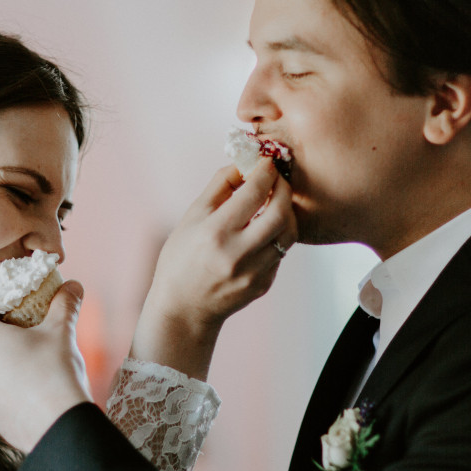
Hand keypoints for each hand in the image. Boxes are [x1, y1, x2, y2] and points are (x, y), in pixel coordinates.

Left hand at [0, 280, 91, 451]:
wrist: (56, 425)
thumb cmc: (54, 374)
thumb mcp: (61, 331)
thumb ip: (64, 303)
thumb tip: (74, 285)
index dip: (4, 312)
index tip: (23, 317)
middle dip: (0, 335)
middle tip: (29, 338)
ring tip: (29, 363)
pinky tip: (24, 384)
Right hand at [130, 157, 295, 378]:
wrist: (183, 308)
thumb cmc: (181, 258)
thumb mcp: (192, 217)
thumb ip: (219, 186)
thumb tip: (244, 163)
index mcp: (215, 233)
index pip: (255, 192)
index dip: (266, 171)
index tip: (267, 162)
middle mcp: (237, 254)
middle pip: (281, 211)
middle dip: (284, 188)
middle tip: (277, 179)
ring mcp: (254, 273)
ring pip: (288, 232)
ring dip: (286, 211)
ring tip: (274, 202)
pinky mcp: (264, 284)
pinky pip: (281, 251)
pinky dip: (278, 234)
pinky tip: (264, 229)